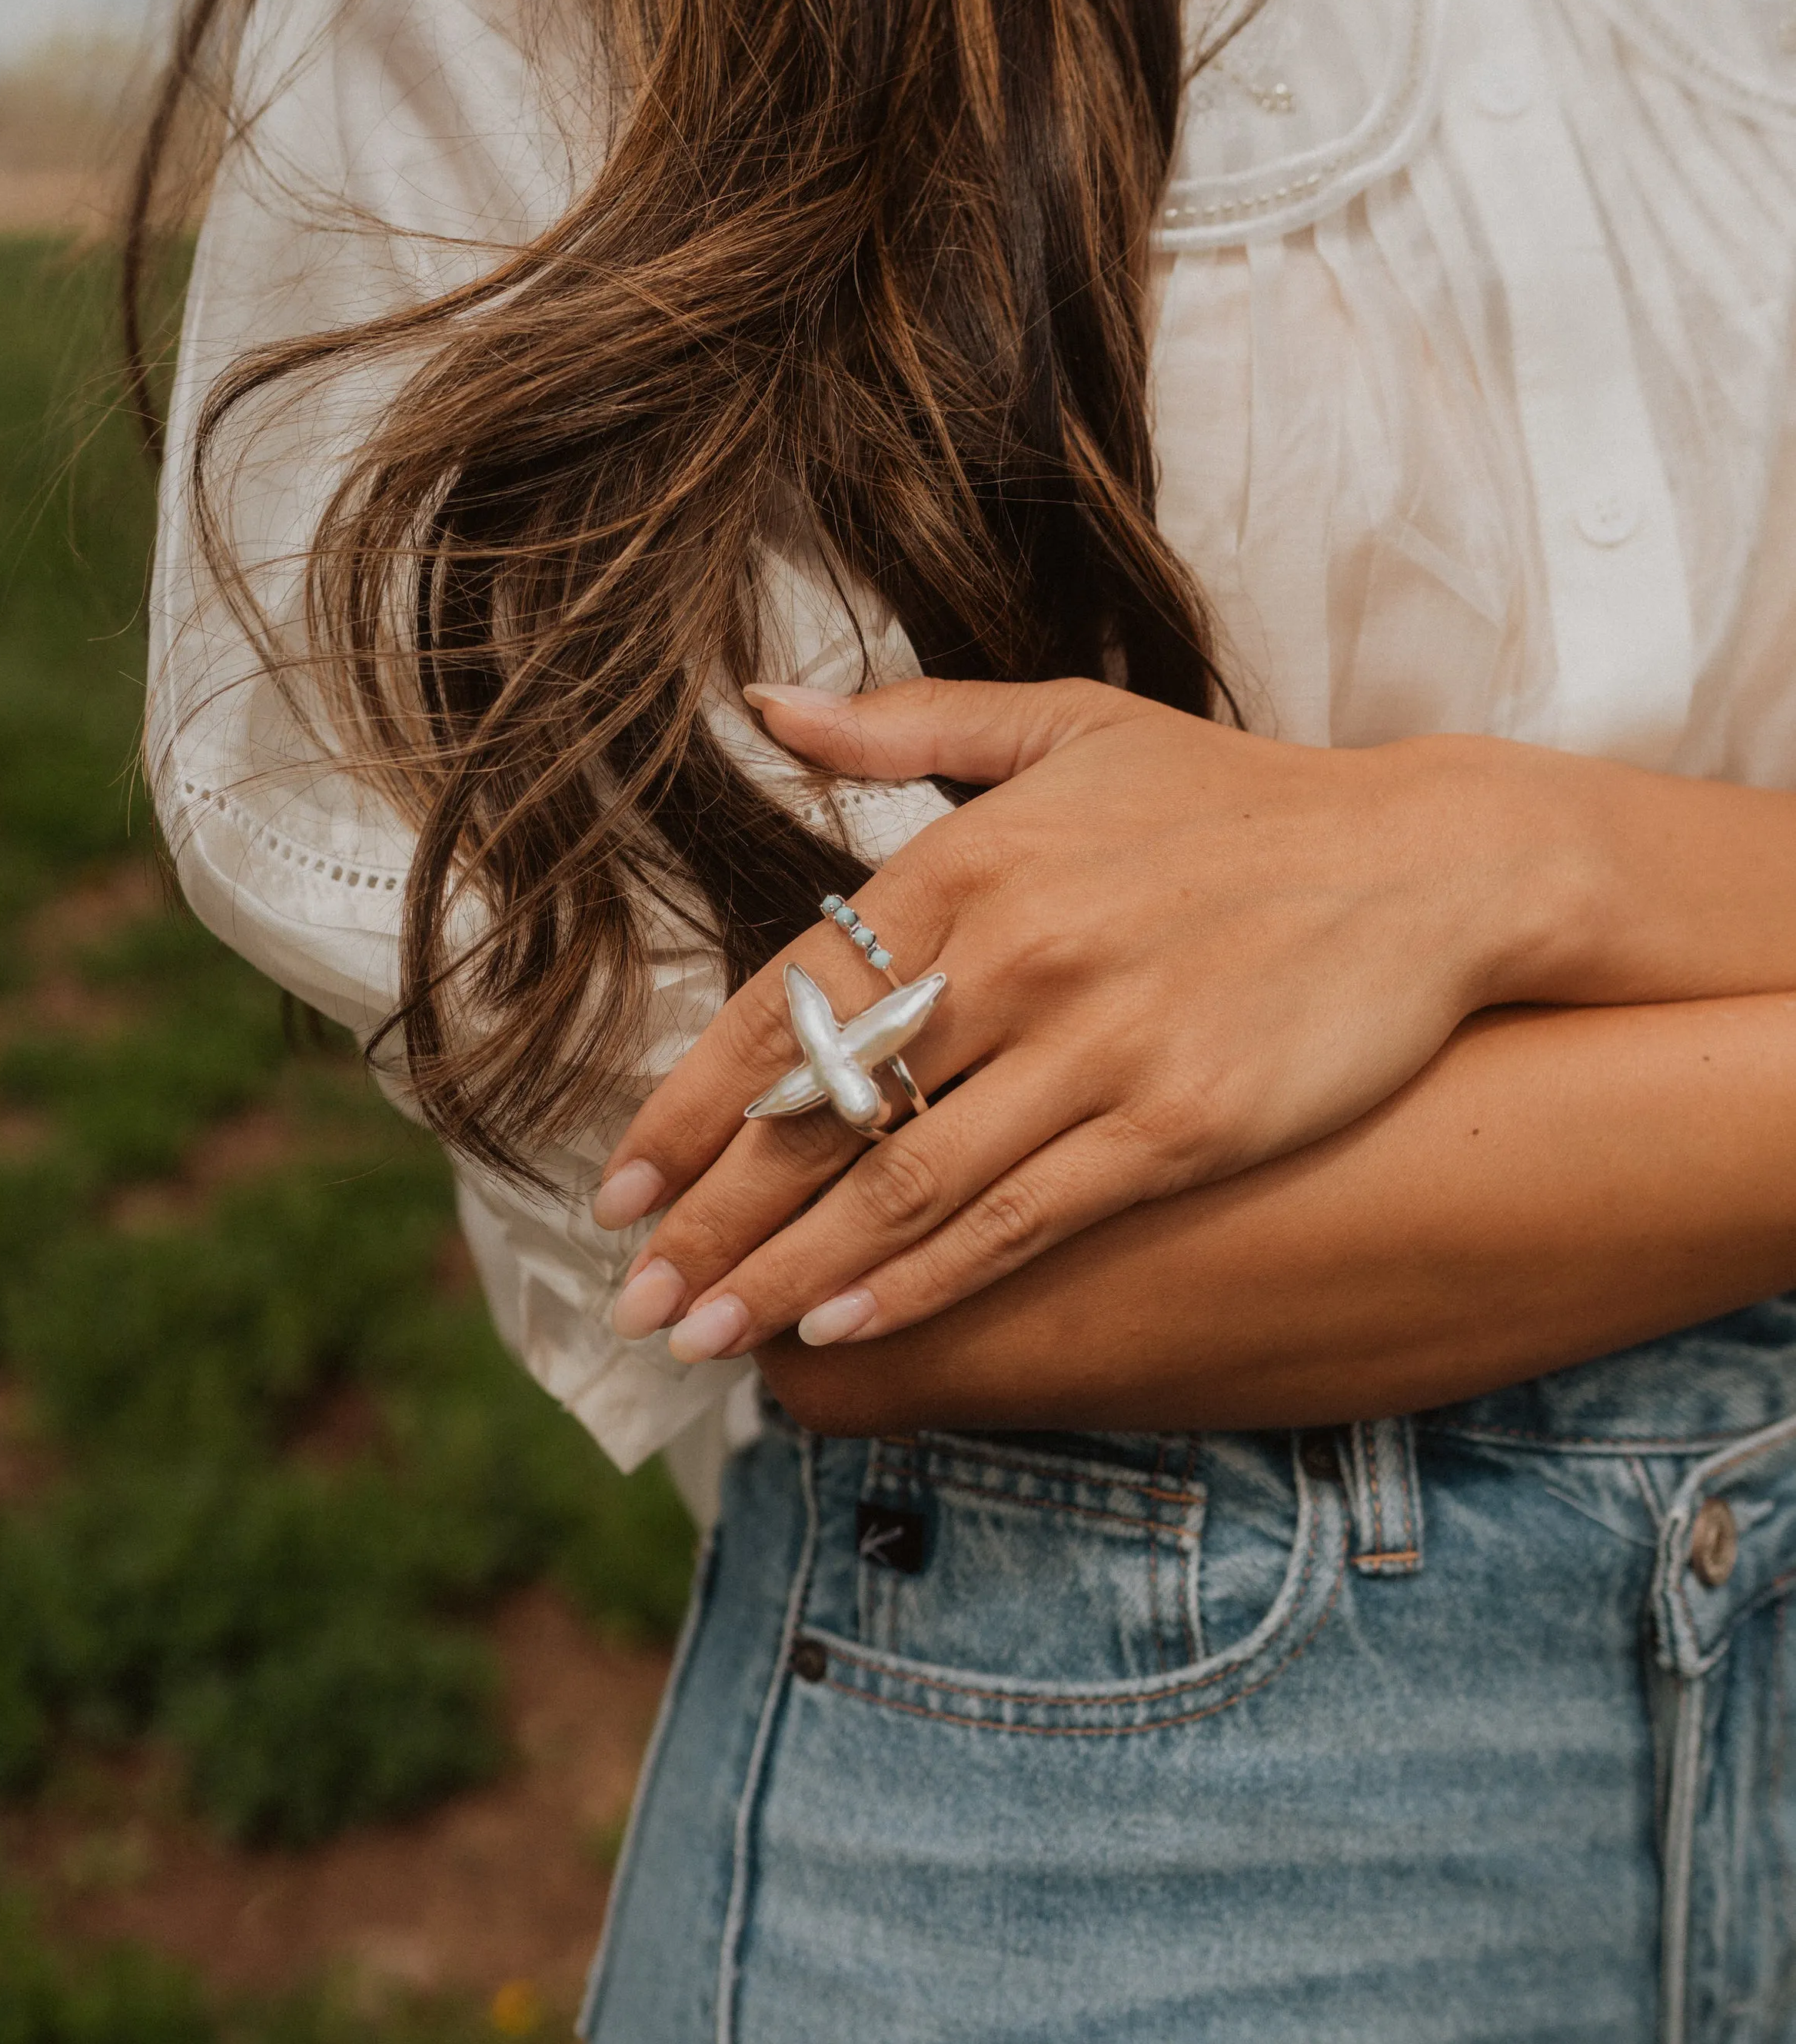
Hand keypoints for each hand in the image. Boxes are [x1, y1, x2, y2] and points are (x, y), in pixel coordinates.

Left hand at [593, 676, 1571, 1360]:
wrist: (1427, 864)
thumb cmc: (1237, 805)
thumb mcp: (1072, 726)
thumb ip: (912, 729)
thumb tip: (763, 705)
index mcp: (968, 863)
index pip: (784, 1005)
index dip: (687, 1110)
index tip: (617, 1189)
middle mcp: (1014, 954)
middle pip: (820, 1111)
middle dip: (712, 1219)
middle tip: (635, 1301)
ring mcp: (1095, 1046)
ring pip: (903, 1182)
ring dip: (788, 1272)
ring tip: (706, 1337)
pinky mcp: (1174, 1124)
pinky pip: (1015, 1220)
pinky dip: (919, 1279)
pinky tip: (843, 1327)